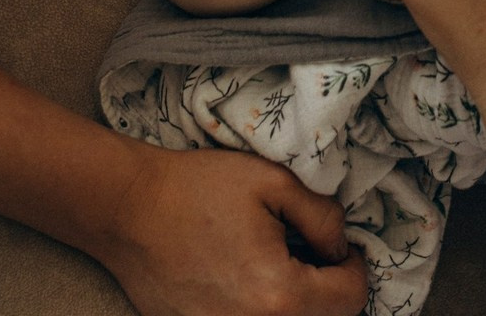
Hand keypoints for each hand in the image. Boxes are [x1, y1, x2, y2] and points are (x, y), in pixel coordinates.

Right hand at [101, 145, 366, 315]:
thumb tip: (341, 247)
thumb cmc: (200, 189)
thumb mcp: (275, 182)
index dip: (355, 265)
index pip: (351, 298)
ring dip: (299, 300)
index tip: (340, 244)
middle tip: (313, 250)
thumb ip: (323, 216)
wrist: (130, 208)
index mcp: (280, 294)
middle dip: (329, 287)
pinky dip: (265, 308)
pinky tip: (250, 276)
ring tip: (282, 262)